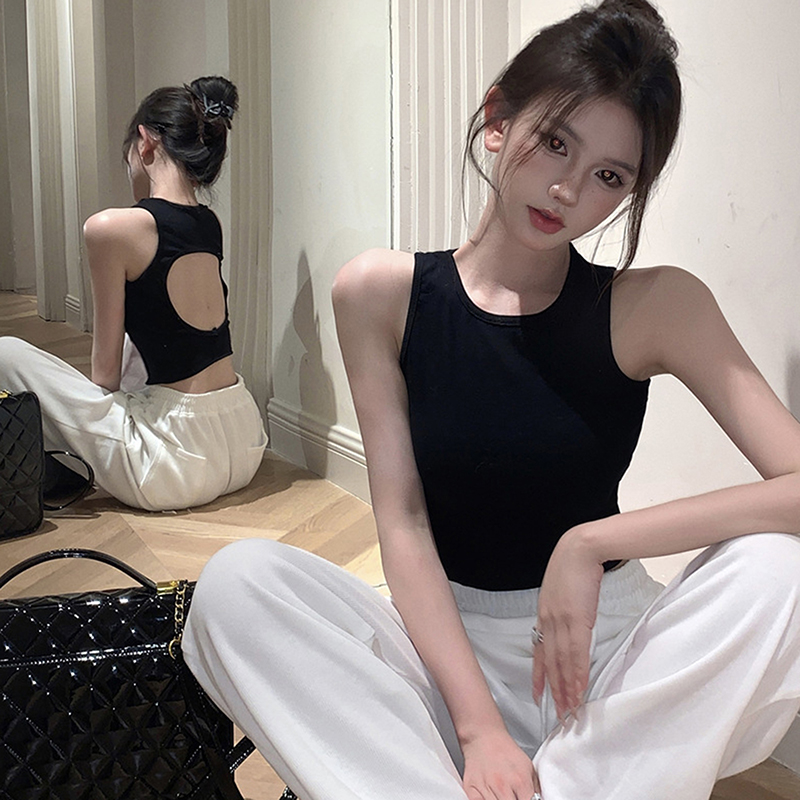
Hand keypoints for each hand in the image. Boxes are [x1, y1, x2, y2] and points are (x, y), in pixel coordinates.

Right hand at [461, 729, 540, 799]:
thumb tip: (540, 799)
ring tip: (501, 793)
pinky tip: (489, 795)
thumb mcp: (528, 767)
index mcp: (520, 781)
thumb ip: (535, 789)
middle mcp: (502, 786)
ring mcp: (485, 788)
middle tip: (512, 794)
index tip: (522, 797)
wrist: (483, 736)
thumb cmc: (505, 751)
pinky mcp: (471, 789)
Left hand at [532, 526, 604, 720]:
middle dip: (553, 690)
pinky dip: (578, 673)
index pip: (539, 650)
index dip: (538, 674)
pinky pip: (576, 653)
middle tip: (558, 713)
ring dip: (566, 688)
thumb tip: (571, 622)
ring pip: (562, 662)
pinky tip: (579, 689)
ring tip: (570, 709)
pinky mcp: (577, 620)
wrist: (581, 549)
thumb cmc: (573, 565)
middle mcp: (548, 620)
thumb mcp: (563, 590)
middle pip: (549, 662)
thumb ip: (563, 609)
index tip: (537, 693)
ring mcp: (561, 621)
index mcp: (544, 613)